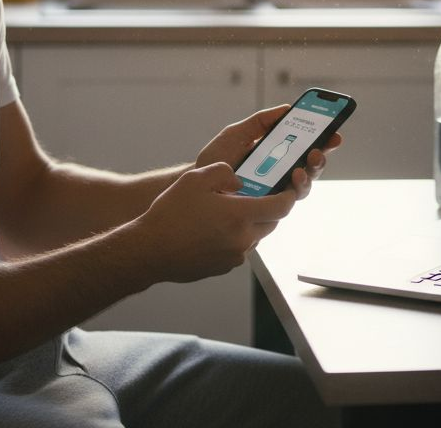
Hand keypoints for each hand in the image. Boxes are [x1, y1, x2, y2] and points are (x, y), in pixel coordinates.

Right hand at [130, 163, 296, 282]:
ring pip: (255, 237)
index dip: (289, 196)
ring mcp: (234, 256)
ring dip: (250, 224)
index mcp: (240, 215)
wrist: (150, 250)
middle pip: (271, 223)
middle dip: (270, 209)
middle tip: (259, 196)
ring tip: (229, 212)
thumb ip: (223, 172)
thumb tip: (239, 181)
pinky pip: (239, 249)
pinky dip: (235, 238)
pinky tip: (215, 230)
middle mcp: (243, 239)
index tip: (289, 189)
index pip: (281, 207)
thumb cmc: (171, 214)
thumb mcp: (195, 179)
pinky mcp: (223, 267)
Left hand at [196, 105, 342, 199]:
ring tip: (305, 165)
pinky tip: (292, 181)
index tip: (334, 130)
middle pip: (310, 166)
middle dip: (321, 156)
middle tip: (321, 147)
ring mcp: (274, 192)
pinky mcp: (267, 207)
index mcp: (277, 153)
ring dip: (310, 173)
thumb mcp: (238, 132)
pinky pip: (288, 201)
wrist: (197, 183)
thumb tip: (287, 108)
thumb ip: (261, 122)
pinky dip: (295, 190)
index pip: (305, 146)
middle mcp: (280, 174)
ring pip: (304, 185)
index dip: (323, 139)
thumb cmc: (217, 158)